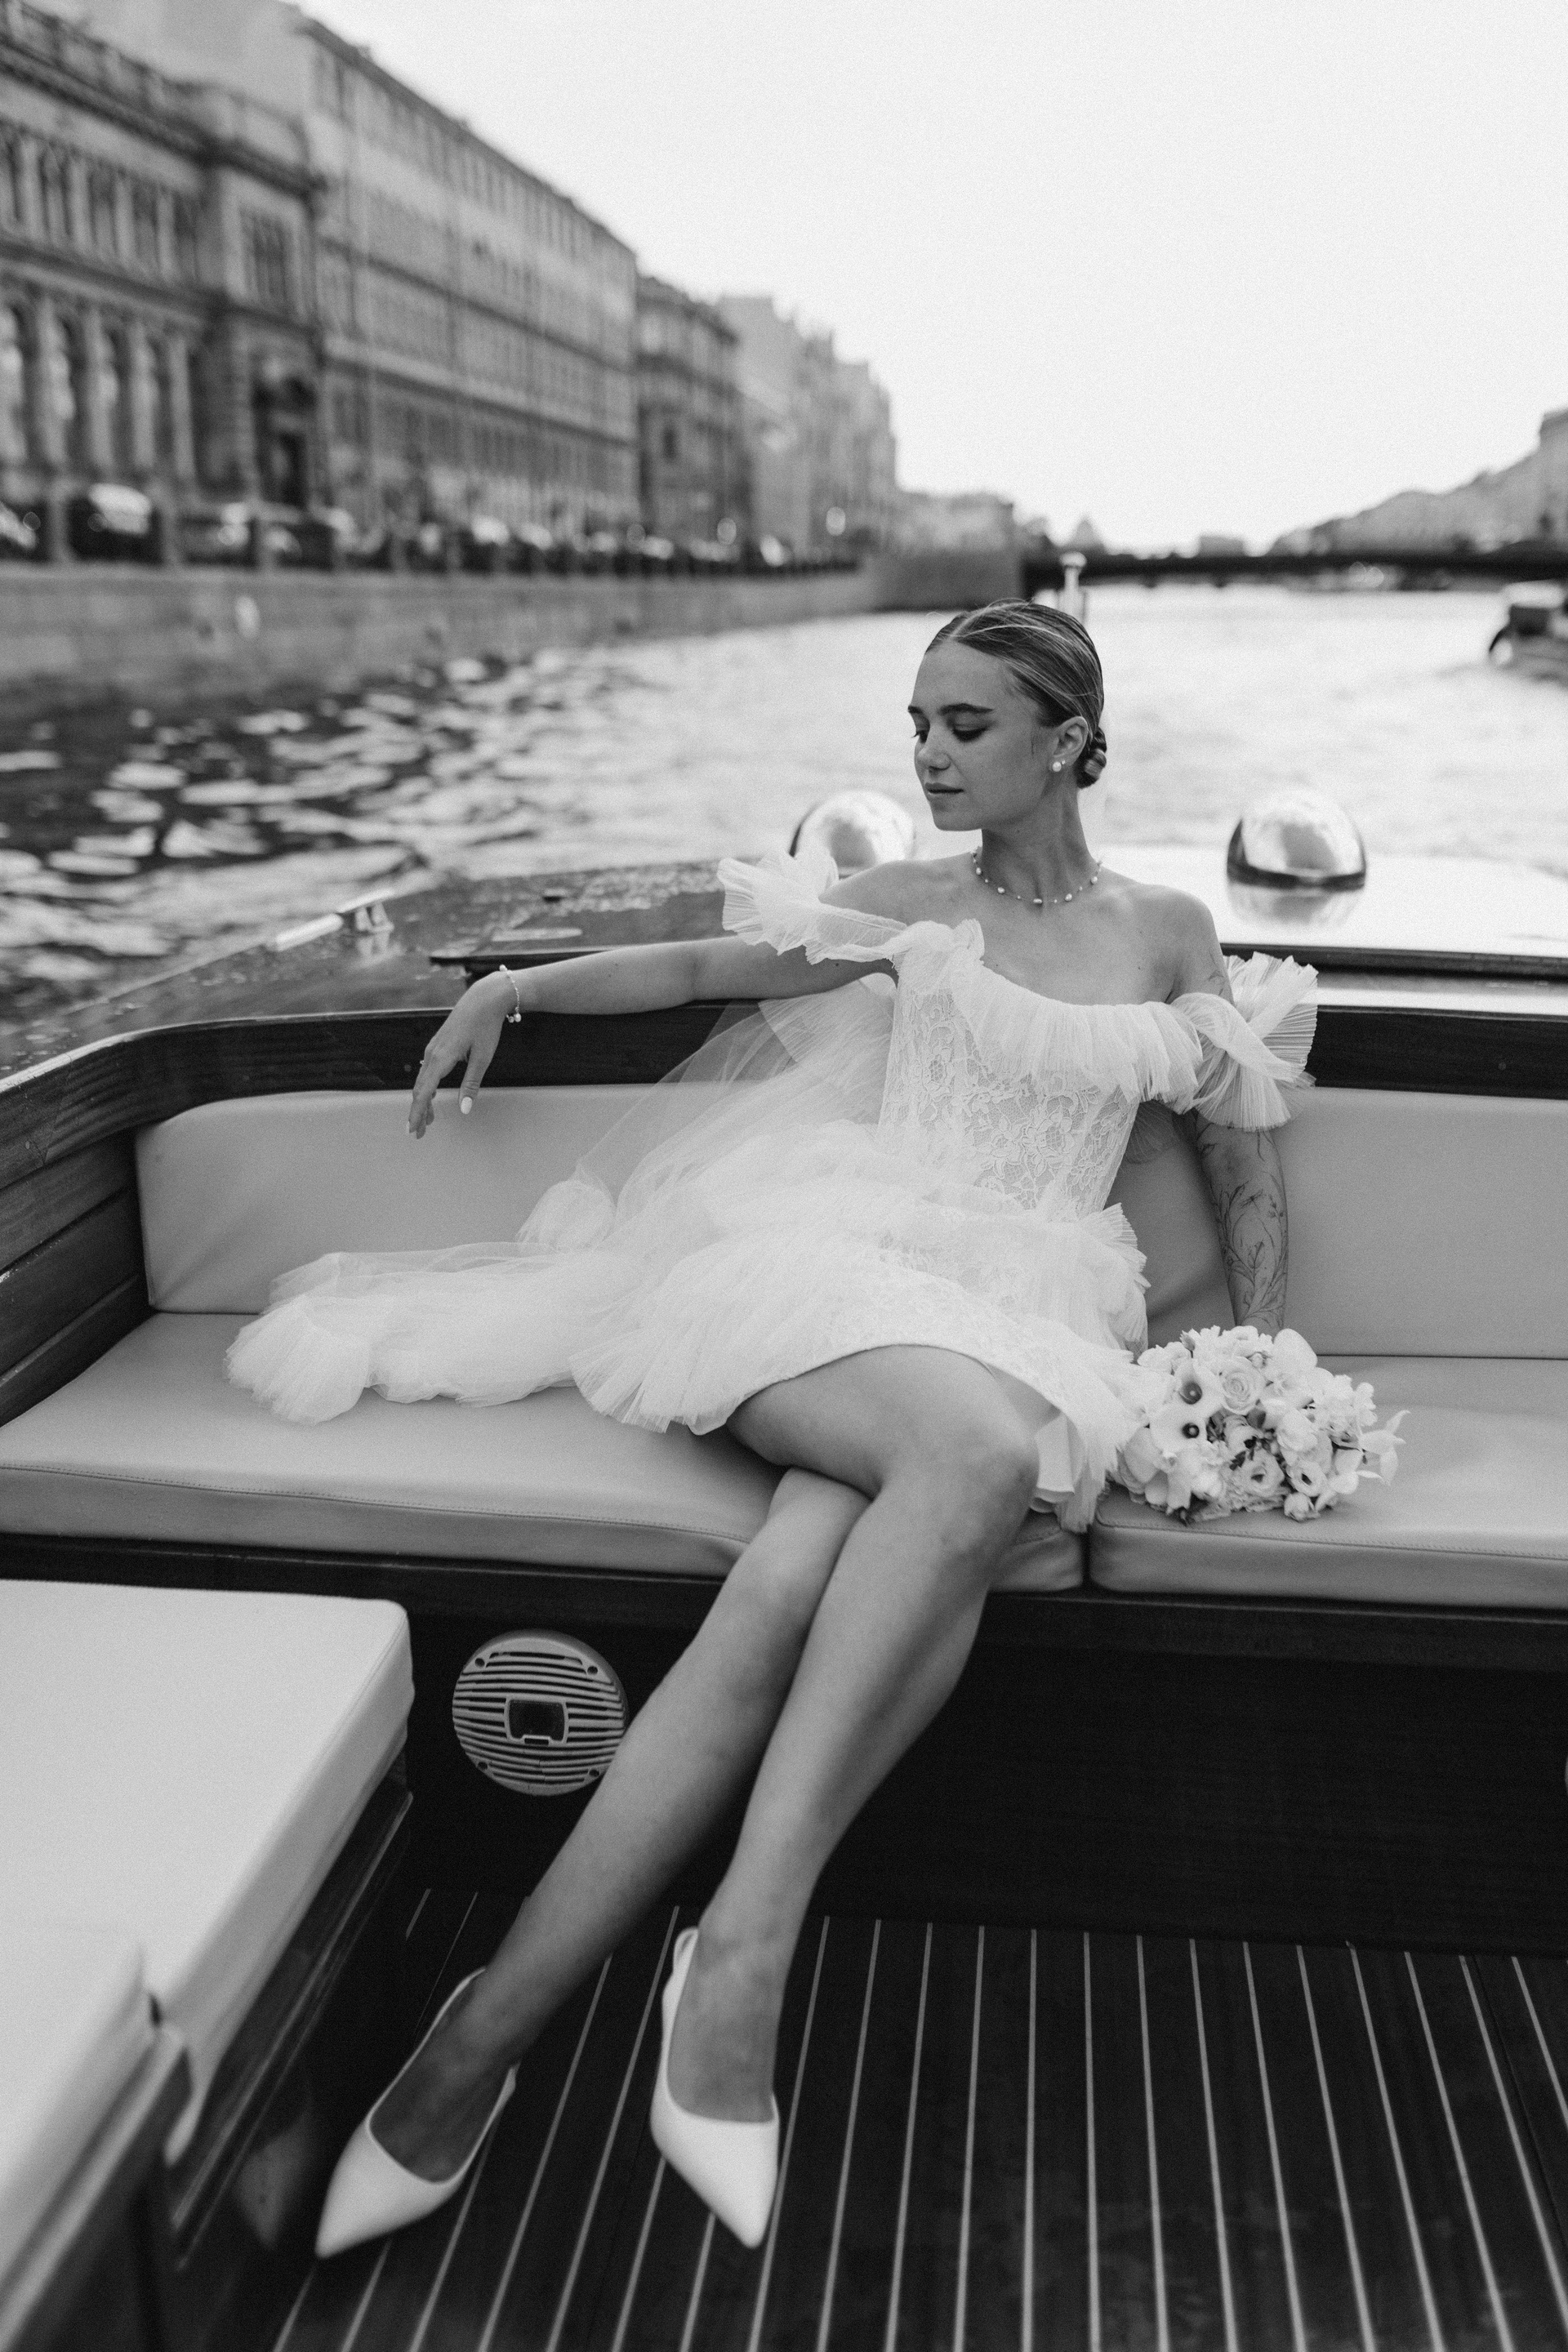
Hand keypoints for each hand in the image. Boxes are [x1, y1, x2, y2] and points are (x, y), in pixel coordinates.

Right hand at [408, 975, 511, 1137]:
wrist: (484, 998)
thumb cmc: (486, 1027)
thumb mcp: (483, 1058)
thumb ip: (472, 1084)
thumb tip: (465, 1110)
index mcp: (441, 1058)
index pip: (423, 1093)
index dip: (417, 1114)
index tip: (412, 1131)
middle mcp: (432, 1053)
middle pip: (419, 1089)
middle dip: (417, 1112)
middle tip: (418, 1134)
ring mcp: (432, 1048)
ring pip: (422, 1081)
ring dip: (422, 1102)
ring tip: (427, 1122)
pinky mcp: (437, 1046)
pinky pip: (426, 1071)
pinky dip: (426, 1088)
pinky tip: (430, 1098)